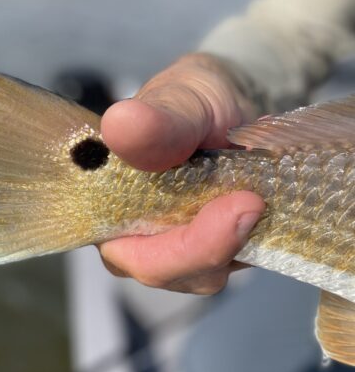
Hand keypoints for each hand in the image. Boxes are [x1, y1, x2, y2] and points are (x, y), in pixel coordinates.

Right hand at [98, 53, 264, 294]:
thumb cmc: (192, 97)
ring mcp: (175, 249)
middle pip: (169, 272)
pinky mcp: (213, 252)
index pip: (127, 254)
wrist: (231, 100)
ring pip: (206, 273)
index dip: (175, 248)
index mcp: (106, 207)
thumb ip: (156, 120)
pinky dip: (255, 235)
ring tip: (259, 190)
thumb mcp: (180, 98)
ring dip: (239, 239)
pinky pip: (234, 261)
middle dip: (214, 245)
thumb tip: (120, 123)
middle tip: (255, 200)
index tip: (233, 208)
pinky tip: (265, 200)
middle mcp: (133, 238)